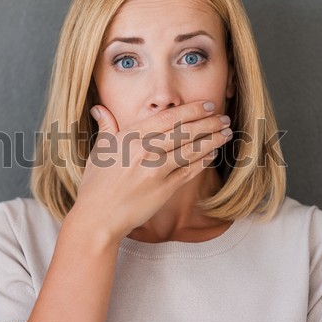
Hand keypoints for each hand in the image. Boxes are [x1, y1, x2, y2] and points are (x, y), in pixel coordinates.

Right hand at [71, 100, 232, 241]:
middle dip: (209, 122)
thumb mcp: (99, 150)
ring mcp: (156, 171)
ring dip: (212, 140)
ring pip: (191, 150)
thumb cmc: (96, 184)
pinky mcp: (164, 190)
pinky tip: (212, 154)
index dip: (191, 110)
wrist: (98, 217)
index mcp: (130, 137)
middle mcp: (145, 151)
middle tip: (224, 117)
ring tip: (226, 133)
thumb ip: (106, 127)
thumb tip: (99, 108)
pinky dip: (203, 162)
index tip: (207, 105)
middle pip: (185, 132)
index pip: (168, 118)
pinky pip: (189, 172)